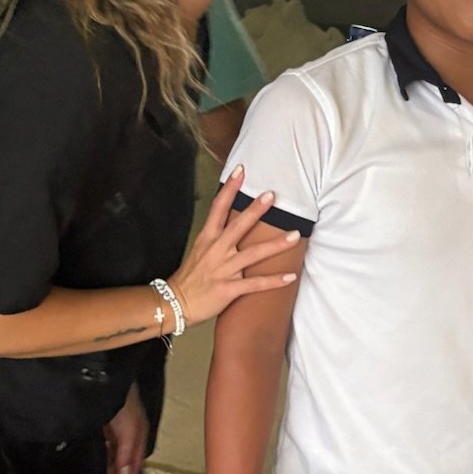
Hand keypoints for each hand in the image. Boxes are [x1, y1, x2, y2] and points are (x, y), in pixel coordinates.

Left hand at [103, 382, 148, 473]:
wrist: (104, 380)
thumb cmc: (122, 403)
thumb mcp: (128, 433)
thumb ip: (125, 457)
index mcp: (139, 433)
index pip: (135, 462)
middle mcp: (130, 430)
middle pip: (127, 458)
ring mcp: (117, 425)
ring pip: (116, 452)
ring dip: (112, 466)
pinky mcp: (104, 421)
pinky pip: (107, 444)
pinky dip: (105, 454)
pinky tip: (99, 458)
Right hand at [171, 169, 299, 327]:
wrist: (176, 303)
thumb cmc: (191, 276)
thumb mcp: (200, 249)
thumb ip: (218, 236)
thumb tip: (237, 222)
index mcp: (208, 238)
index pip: (218, 207)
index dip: (230, 188)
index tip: (241, 170)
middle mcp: (217, 250)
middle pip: (238, 226)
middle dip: (255, 211)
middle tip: (271, 195)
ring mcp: (224, 269)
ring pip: (253, 254)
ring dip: (276, 245)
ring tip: (295, 235)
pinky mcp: (229, 288)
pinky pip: (255, 284)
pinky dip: (273, 281)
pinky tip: (291, 276)